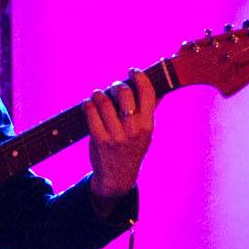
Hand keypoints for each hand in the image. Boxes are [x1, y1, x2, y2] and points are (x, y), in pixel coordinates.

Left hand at [85, 68, 156, 203]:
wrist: (118, 177)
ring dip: (99, 94)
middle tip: (113, 87)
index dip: (139, 77)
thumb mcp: (147, 132)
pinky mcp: (99, 139)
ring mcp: (115, 135)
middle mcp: (133, 129)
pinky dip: (88, 104)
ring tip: (98, 96)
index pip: (148, 93)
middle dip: (116, 85)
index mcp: (148, 125)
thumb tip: (160, 86)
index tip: (132, 70)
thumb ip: (151, 109)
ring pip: (103, 100)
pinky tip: (90, 105)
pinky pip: (90, 112)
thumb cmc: (133, 149)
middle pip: (123, 93)